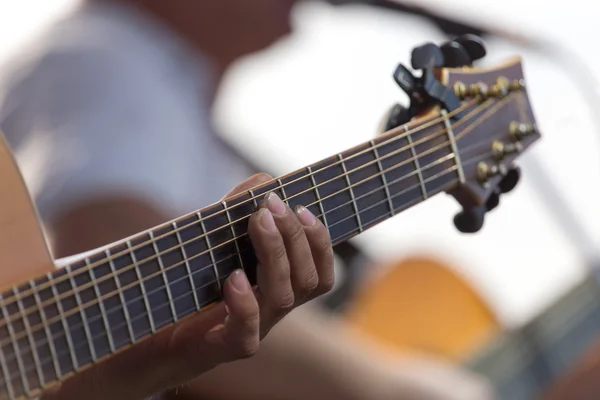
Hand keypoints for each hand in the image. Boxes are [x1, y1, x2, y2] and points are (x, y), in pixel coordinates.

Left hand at [42, 173, 333, 399]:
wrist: (140, 332)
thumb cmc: (183, 283)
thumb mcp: (212, 240)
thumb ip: (237, 211)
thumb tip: (264, 180)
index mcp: (276, 288)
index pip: (320, 274)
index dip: (321, 243)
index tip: (303, 208)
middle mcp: (271, 310)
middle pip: (307, 280)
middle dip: (295, 237)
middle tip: (272, 205)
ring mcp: (251, 330)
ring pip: (283, 298)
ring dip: (274, 254)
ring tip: (257, 221)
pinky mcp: (222, 348)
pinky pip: (247, 333)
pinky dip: (245, 303)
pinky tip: (232, 277)